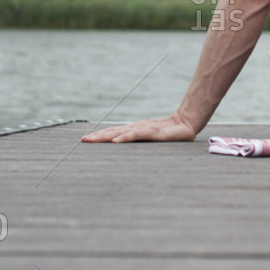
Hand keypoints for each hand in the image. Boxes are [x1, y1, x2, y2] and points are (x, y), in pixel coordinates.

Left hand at [81, 112, 197, 143]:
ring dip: (105, 137)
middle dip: (97, 137)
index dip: (100, 136)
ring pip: (120, 133)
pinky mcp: (153, 132)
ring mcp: (143, 129)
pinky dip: (124, 138)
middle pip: (113, 132)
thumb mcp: (153, 138)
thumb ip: (142, 141)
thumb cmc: (170, 133)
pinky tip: (115, 142)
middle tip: (83, 141)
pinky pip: (136, 135)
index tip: (86, 140)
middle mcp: (136, 128)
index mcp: (135, 130)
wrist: (186, 123)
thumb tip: (129, 147)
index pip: (113, 133)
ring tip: (92, 140)